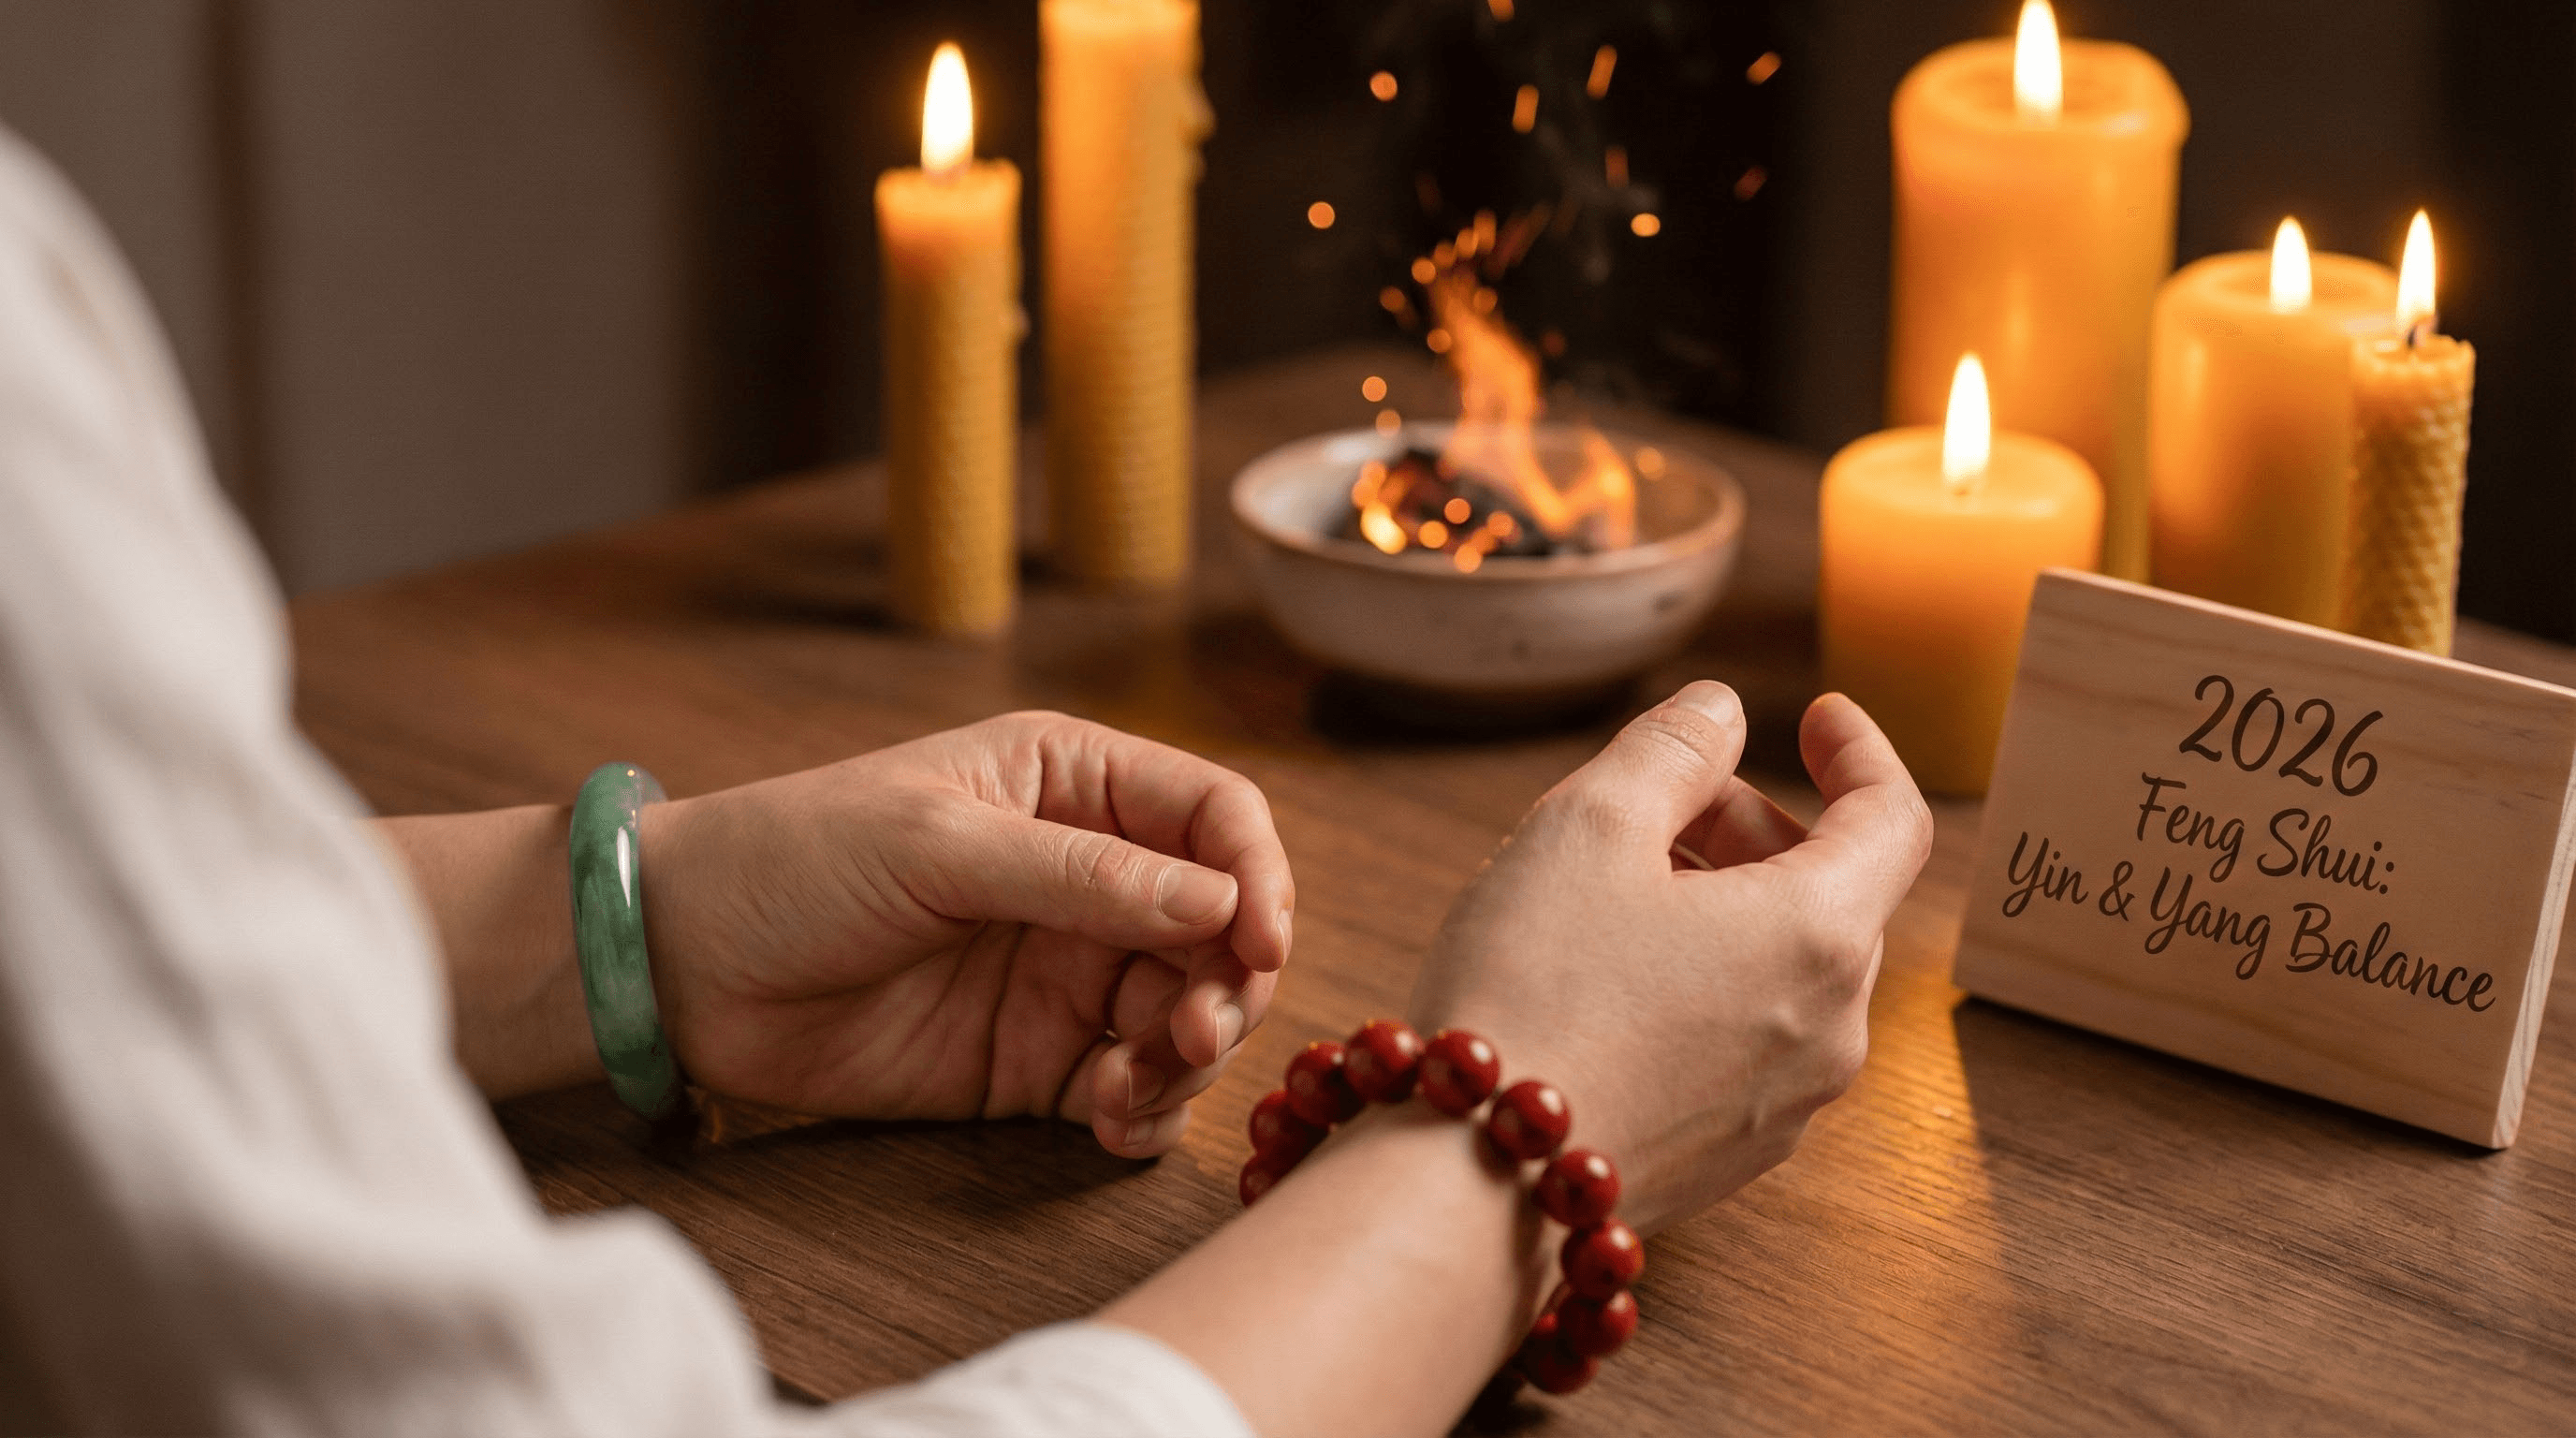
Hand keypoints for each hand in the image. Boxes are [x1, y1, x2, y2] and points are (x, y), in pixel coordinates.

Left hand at [637, 711, 1294, 1157]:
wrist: (681, 966)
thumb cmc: (795, 859)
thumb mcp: (939, 843)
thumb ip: (1082, 876)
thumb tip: (1219, 906)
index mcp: (1072, 783)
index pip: (1216, 817)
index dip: (1257, 877)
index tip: (1258, 944)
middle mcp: (1089, 874)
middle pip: (1223, 929)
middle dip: (1231, 984)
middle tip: (1193, 1035)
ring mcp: (1067, 971)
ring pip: (1192, 1014)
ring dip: (1193, 1057)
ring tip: (1133, 1085)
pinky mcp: (1036, 1060)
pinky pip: (1134, 1087)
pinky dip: (1148, 1111)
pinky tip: (1114, 1120)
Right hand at [1406, 683, 1930, 1231]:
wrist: (1476, 1181)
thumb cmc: (1532, 991)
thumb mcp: (1589, 824)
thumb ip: (1671, 749)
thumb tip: (1723, 712)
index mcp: (1819, 935)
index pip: (1894, 819)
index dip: (1859, 751)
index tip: (1818, 714)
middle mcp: (1831, 1030)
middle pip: (1830, 894)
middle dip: (1753, 828)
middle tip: (1655, 804)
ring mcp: (1788, 1106)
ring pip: (1785, 971)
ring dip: (1723, 907)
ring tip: (1610, 892)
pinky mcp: (1733, 1156)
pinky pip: (1746, 1042)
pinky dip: (1705, 986)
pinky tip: (1606, 982)